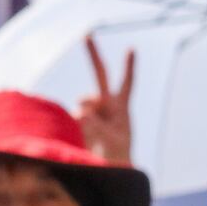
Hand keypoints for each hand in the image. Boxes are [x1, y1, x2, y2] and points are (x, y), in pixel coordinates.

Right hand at [76, 35, 137, 167]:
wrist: (108, 170)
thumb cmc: (117, 157)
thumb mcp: (112, 141)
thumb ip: (97, 125)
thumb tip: (80, 111)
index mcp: (122, 108)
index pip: (127, 83)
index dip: (129, 66)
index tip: (132, 48)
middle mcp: (107, 105)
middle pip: (100, 74)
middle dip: (93, 54)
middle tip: (87, 34)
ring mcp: (93, 111)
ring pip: (83, 102)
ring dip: (84, 112)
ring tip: (91, 133)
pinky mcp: (81, 120)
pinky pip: (75, 115)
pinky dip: (74, 121)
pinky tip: (78, 133)